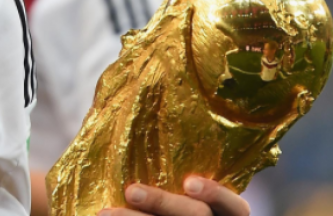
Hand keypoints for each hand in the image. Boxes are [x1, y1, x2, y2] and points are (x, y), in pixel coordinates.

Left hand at [99, 176, 249, 215]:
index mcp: (225, 214)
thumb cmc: (175, 199)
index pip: (236, 208)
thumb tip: (137, 133)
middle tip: (131, 191)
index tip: (189, 183)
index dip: (217, 194)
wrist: (160, 214)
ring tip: (105, 213)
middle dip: (162, 203)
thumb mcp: (186, 191)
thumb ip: (173, 175)